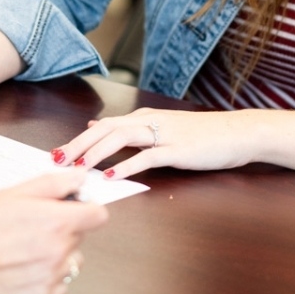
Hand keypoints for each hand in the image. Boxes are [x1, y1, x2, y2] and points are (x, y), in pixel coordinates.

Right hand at [0, 170, 107, 293]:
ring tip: (20, 250)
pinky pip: (58, 286)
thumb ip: (52, 184)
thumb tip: (80, 178)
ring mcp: (51, 280)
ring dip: (55, 255)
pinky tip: (17, 270)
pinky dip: (44, 278)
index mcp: (57, 222)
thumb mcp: (10, 194)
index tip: (67, 208)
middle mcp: (60, 252)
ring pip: (70, 261)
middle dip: (61, 229)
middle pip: (79, 236)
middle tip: (27, 227)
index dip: (84, 208)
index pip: (98, 215)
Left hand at [52, 108, 261, 179]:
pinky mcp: (178, 149)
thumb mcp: (162, 126)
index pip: (104, 125)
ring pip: (122, 138)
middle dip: (79, 144)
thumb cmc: (202, 135)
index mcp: (144, 117)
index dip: (79, 139)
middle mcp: (150, 121)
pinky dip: (127, 165)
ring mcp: (164, 134)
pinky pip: (147, 156)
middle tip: (56, 160)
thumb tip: (97, 125)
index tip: (57, 153)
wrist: (238, 132)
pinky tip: (112, 176)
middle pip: (106, 129)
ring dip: (97, 152)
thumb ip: (130, 127)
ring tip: (78, 166)